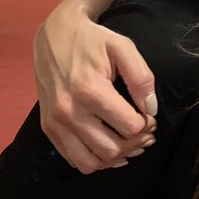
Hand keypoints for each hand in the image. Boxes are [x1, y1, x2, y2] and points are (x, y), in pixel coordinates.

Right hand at [34, 0, 156, 172]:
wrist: (54, 35)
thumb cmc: (92, 40)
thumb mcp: (123, 47)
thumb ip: (141, 77)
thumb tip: (151, 110)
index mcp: (89, 89)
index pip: (129, 126)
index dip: (146, 124)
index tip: (148, 116)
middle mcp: (68, 111)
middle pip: (112, 149)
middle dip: (134, 143)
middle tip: (142, 131)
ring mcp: (55, 123)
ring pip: (92, 163)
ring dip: (115, 157)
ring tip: (128, 142)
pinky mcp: (48, 128)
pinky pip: (74, 160)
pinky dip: (94, 160)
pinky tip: (108, 146)